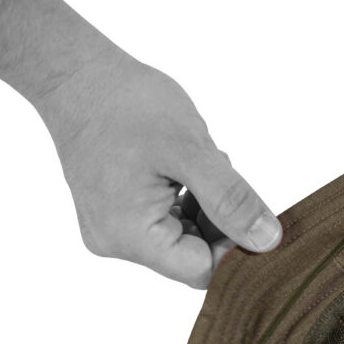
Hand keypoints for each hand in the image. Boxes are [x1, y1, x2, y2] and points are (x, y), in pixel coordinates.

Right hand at [35, 51, 281, 288]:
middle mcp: (117, 242)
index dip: (237, 249)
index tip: (256, 214)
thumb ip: (231, 200)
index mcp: (130, 236)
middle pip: (195, 256)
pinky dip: (191, 200)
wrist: (76, 73)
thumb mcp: (191, 151)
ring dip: (209, 208)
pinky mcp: (118, 213)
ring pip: (186, 238)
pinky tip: (189, 170)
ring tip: (202, 165)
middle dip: (222, 222)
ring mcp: (114, 228)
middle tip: (225, 177)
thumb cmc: (126, 104)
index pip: (203, 270)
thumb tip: (268, 241)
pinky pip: (168, 221)